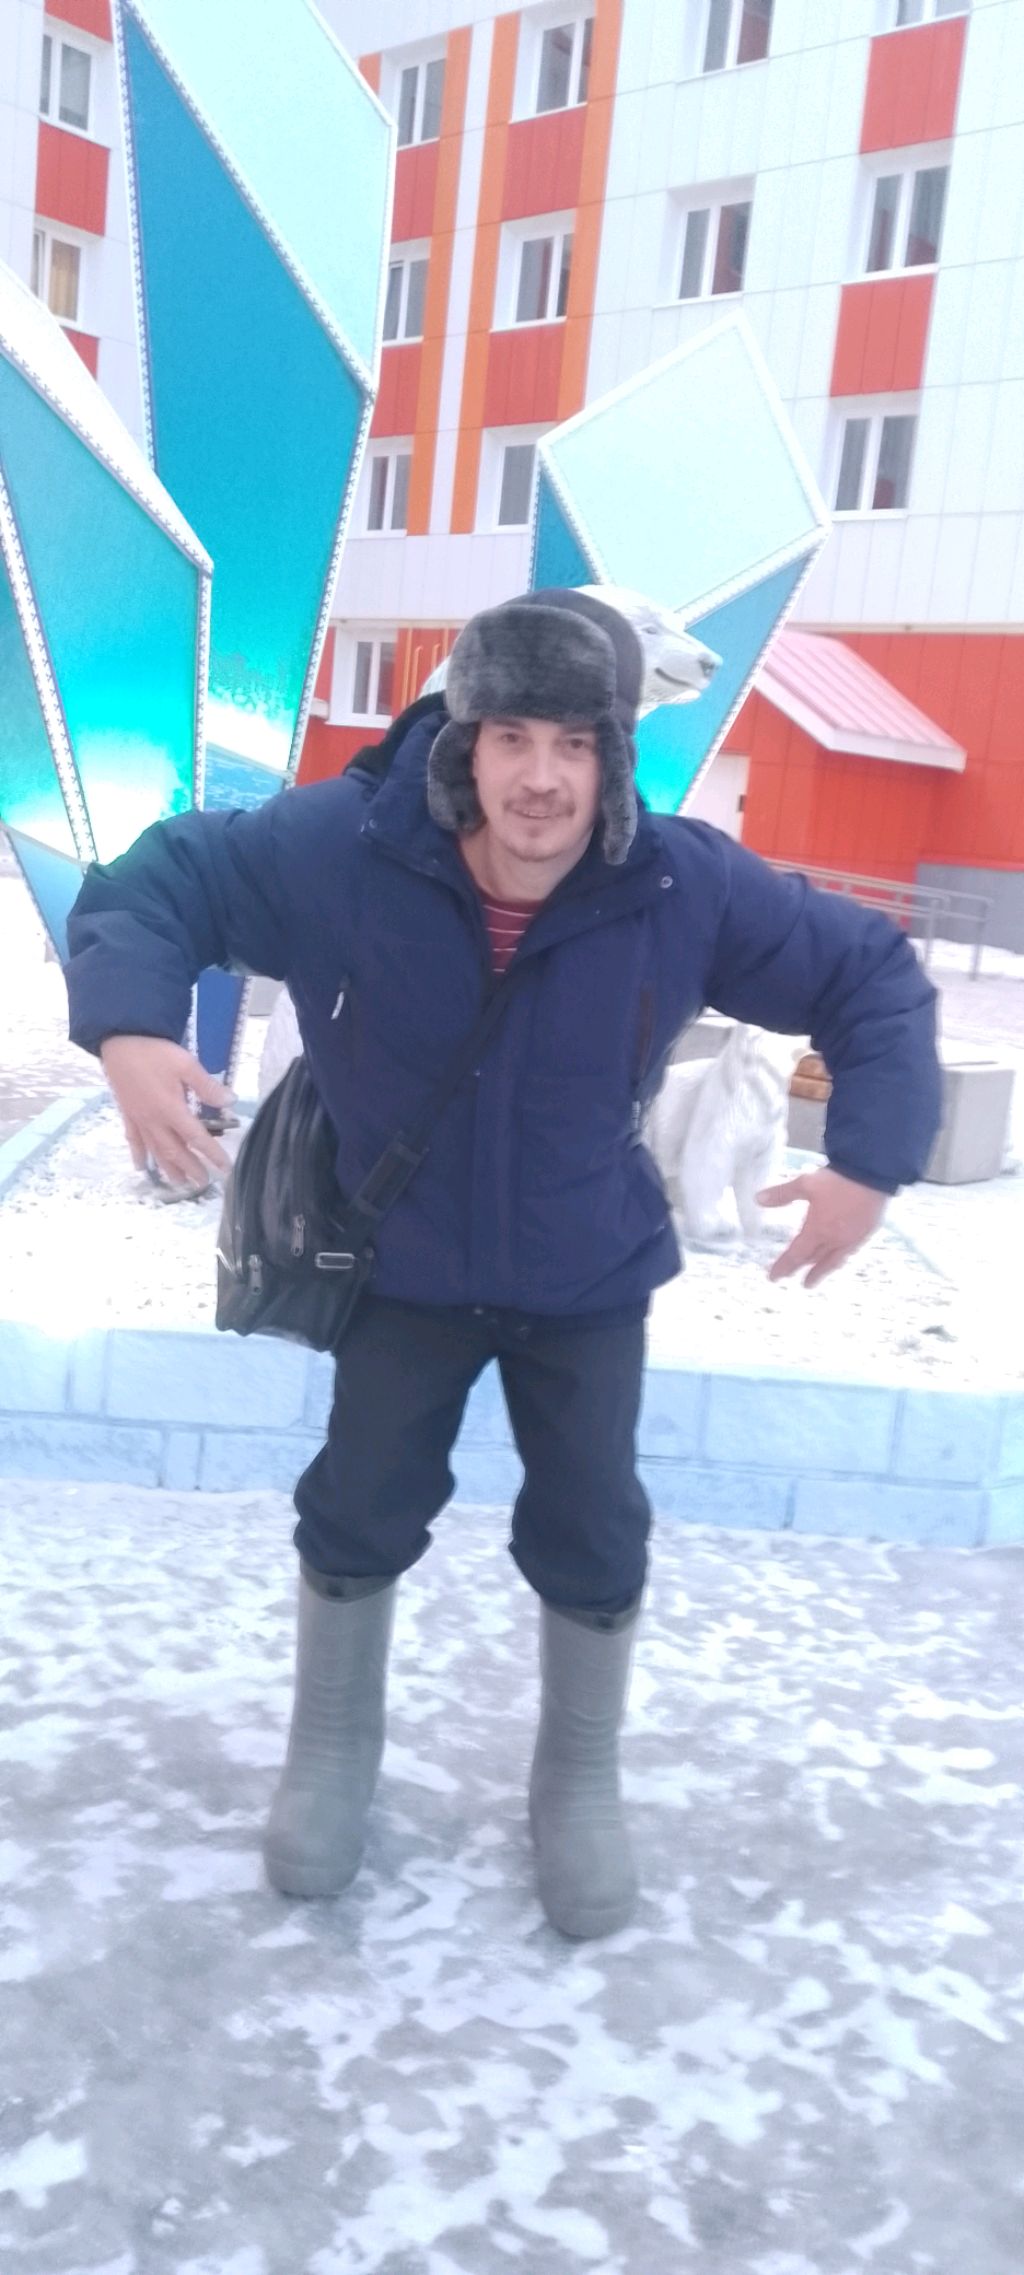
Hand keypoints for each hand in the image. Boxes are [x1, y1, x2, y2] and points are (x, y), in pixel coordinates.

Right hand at [100, 1035, 233, 1188]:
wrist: (119, 1042)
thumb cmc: (154, 1052)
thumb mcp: (186, 1064)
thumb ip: (207, 1085)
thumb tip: (230, 1102)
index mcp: (171, 1109)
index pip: (196, 1137)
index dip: (211, 1154)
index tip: (225, 1168)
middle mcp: (154, 1121)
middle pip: (174, 1151)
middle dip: (190, 1168)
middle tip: (203, 1183)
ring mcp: (139, 1120)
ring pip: (155, 1151)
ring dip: (168, 1168)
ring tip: (179, 1183)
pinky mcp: (127, 1114)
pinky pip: (133, 1140)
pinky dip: (138, 1155)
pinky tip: (141, 1166)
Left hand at [756, 1167, 887, 1288]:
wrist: (872, 1173)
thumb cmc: (837, 1180)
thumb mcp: (805, 1183)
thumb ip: (782, 1194)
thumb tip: (757, 1199)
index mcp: (817, 1230)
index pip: (796, 1254)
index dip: (783, 1266)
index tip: (773, 1277)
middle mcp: (834, 1239)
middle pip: (814, 1259)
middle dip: (800, 1269)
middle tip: (791, 1279)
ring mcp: (852, 1238)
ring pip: (833, 1261)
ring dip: (820, 1272)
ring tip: (811, 1282)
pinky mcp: (866, 1232)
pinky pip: (849, 1252)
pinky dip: (838, 1259)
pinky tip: (838, 1258)